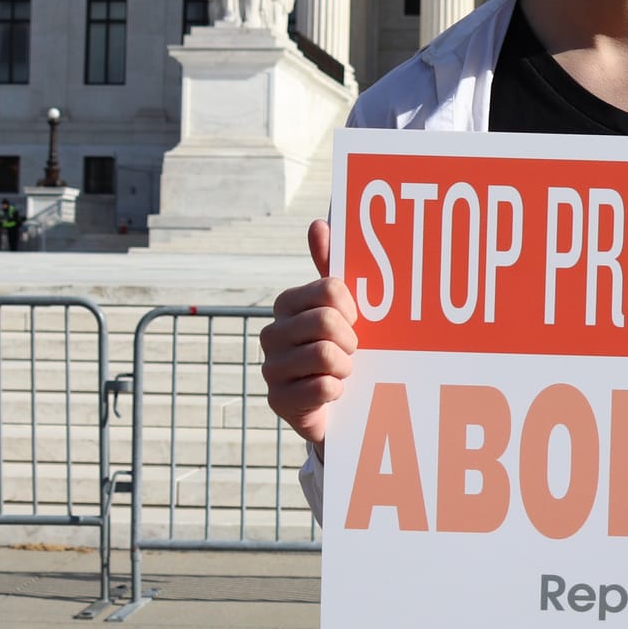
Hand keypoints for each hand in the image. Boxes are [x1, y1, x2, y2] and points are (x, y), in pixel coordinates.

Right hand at [260, 219, 358, 455]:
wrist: (337, 405)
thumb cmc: (341, 349)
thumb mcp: (342, 309)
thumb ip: (332, 267)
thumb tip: (319, 223)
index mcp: (287, 304)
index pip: (329, 289)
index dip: (352, 307)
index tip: (356, 321)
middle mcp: (272, 333)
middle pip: (326, 321)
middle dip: (350, 340)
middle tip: (351, 351)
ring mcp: (271, 368)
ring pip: (325, 354)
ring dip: (346, 367)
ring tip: (343, 372)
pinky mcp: (278, 401)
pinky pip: (322, 388)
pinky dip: (337, 391)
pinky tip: (333, 392)